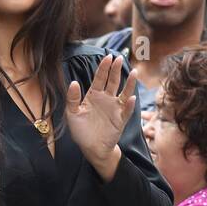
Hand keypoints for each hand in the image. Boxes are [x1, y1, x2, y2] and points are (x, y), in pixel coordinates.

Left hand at [65, 54, 137, 173]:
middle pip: (113, 81)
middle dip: (116, 70)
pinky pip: (126, 111)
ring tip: (134, 73)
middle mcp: (106, 99)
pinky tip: (131, 99)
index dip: (104, 67)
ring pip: (124, 93)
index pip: (100, 78)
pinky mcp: (120, 119)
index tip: (108, 57)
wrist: (91, 148)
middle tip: (119, 59)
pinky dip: (129, 105)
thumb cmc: (81, 131)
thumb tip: (73, 82)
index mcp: (94, 95)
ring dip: (129, 83)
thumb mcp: (72, 114)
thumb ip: (72, 99)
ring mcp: (115, 108)